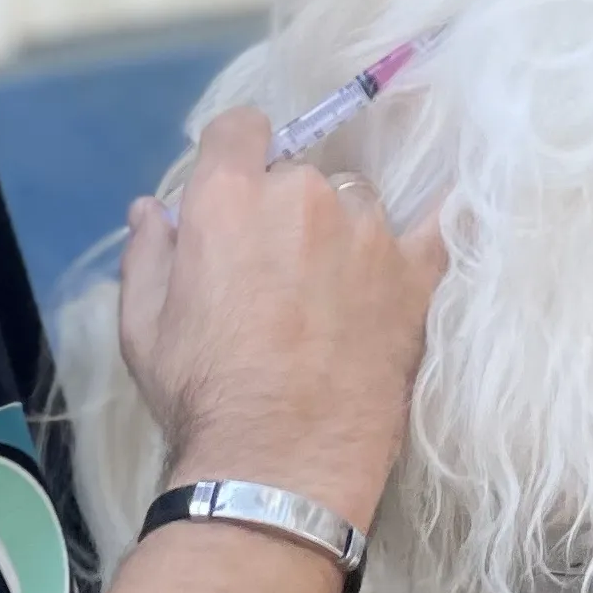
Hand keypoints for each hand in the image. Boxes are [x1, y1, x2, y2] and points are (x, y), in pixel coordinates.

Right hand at [117, 110, 447, 531]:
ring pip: (356, 200)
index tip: (236, 187)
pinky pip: (440, 221)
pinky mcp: (415, 272)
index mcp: (229, 198)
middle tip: (276, 271)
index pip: (239, 127)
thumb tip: (150, 209)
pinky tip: (450, 207)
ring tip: (334, 290)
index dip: (235, 153)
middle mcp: (302, 196)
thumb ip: (147, 254)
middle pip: (298, 172)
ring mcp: (367, 231)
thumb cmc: (200, 397)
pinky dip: (440, 214)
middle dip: (284, 208)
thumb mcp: (142, 328)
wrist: (277, 465)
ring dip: (344, 229)